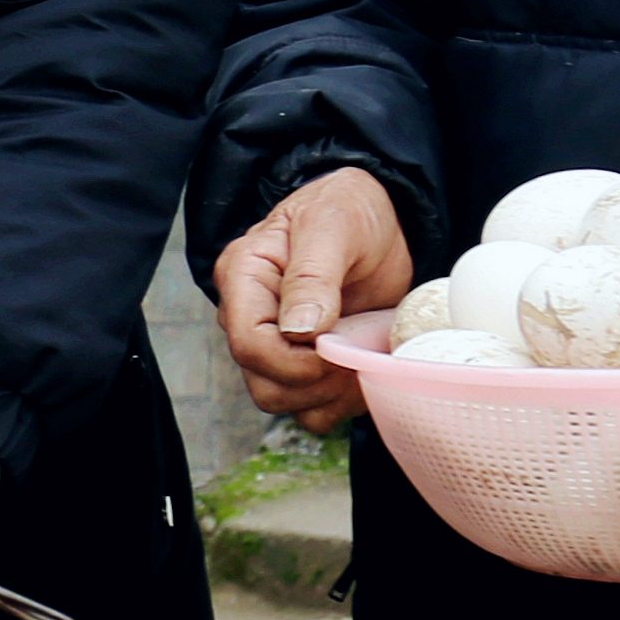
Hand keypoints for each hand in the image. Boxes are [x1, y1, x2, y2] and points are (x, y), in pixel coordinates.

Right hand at [213, 167, 411, 436]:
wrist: (376, 221)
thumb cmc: (348, 210)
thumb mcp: (333, 226)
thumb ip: (312, 276)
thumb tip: (298, 330)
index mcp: (243, 278)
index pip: (248, 344)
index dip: (295, 362)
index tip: (338, 348)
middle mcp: (249, 316)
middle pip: (264, 383)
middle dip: (316, 382)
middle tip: (356, 352)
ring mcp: (275, 344)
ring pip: (285, 402)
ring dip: (330, 395)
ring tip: (362, 358)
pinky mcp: (303, 364)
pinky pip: (312, 408)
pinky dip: (341, 403)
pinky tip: (362, 370)